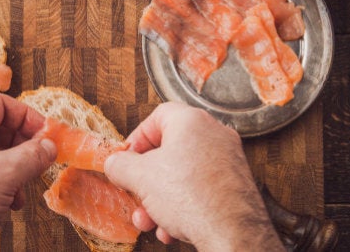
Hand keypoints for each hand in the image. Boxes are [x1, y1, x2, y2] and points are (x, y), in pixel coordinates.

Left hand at [0, 93, 56, 250]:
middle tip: (40, 158)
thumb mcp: (5, 175)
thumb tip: (50, 146)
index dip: (25, 115)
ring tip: (24, 186)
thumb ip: (32, 156)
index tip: (44, 133)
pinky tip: (10, 201)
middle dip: (22, 144)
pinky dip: (1, 182)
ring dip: (15, 167)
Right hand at [104, 102, 282, 250]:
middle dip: (146, 180)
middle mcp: (214, 135)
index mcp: (192, 121)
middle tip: (135, 193)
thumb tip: (114, 163)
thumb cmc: (193, 197)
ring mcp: (227, 160)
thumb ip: (120, 165)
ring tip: (150, 220)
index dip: (136, 138)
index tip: (126, 158)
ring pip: (182, 176)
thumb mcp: (140, 177)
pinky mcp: (234, 185)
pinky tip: (171, 229)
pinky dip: (182, 208)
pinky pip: (199, 191)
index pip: (156, 117)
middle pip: (168, 152)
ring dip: (160, 200)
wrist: (232, 233)